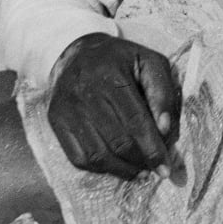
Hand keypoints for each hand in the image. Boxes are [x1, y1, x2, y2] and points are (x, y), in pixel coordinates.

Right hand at [47, 33, 181, 180]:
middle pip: (118, 141)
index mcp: (112, 74)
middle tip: (155, 169)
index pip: (136, 121)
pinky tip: (117, 166)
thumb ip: (162, 93)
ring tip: (140, 171)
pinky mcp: (57, 121)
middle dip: (141, 161)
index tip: (166, 168)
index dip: (153, 148)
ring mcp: (68, 109)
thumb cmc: (120, 61)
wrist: (78, 52)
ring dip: (123, 170)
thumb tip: (164, 129)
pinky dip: (101, 169)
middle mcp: (86, 92)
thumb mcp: (148, 62)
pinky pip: (79, 158)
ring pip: (98, 155)